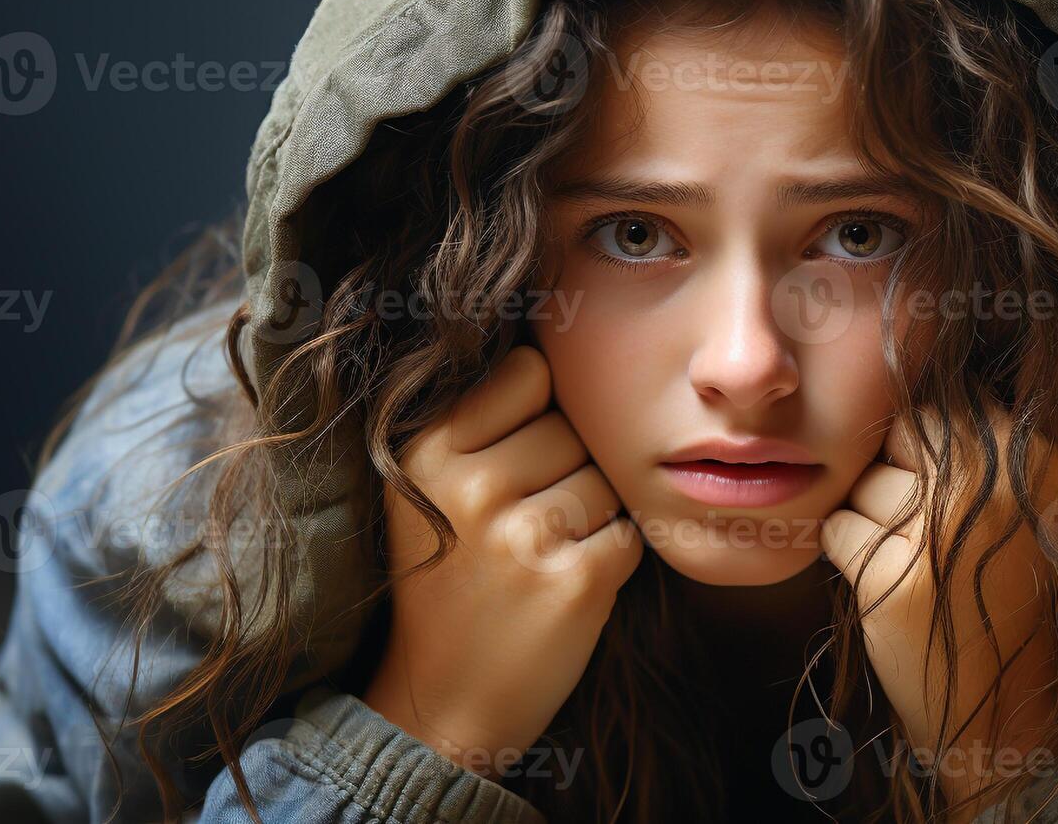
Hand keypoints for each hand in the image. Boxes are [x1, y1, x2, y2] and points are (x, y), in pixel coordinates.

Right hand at [361, 345, 643, 777]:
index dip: (541, 411)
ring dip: (592, 517)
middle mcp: (470, 485)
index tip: (514, 459)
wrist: (439, 707)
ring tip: (539, 559)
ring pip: (607, 479)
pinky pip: (630, 532)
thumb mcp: (430, 490)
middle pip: (575, 427)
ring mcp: (523, 535)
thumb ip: (484, 422)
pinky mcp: (575, 581)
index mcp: (428, 450)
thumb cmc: (450, 585)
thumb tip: (570, 350)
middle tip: (521, 528)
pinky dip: (612, 559)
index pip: (530, 370)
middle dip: (567, 470)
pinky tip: (564, 587)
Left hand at [820, 399, 1057, 810]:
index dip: (922, 449)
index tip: (943, 494)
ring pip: (861, 484)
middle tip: (927, 532)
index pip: (937, 406)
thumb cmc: (997, 585)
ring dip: (869, 522)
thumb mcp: (1017, 499)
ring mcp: (944, 531)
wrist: (1005, 699)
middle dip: (892, 478)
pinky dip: (846, 555)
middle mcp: (994, 485)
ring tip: (915, 562)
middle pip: (894, 437)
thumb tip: (899, 366)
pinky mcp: (896, 578)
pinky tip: (889, 584)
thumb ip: (974, 439)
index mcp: (1032, 455)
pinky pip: (837, 529)